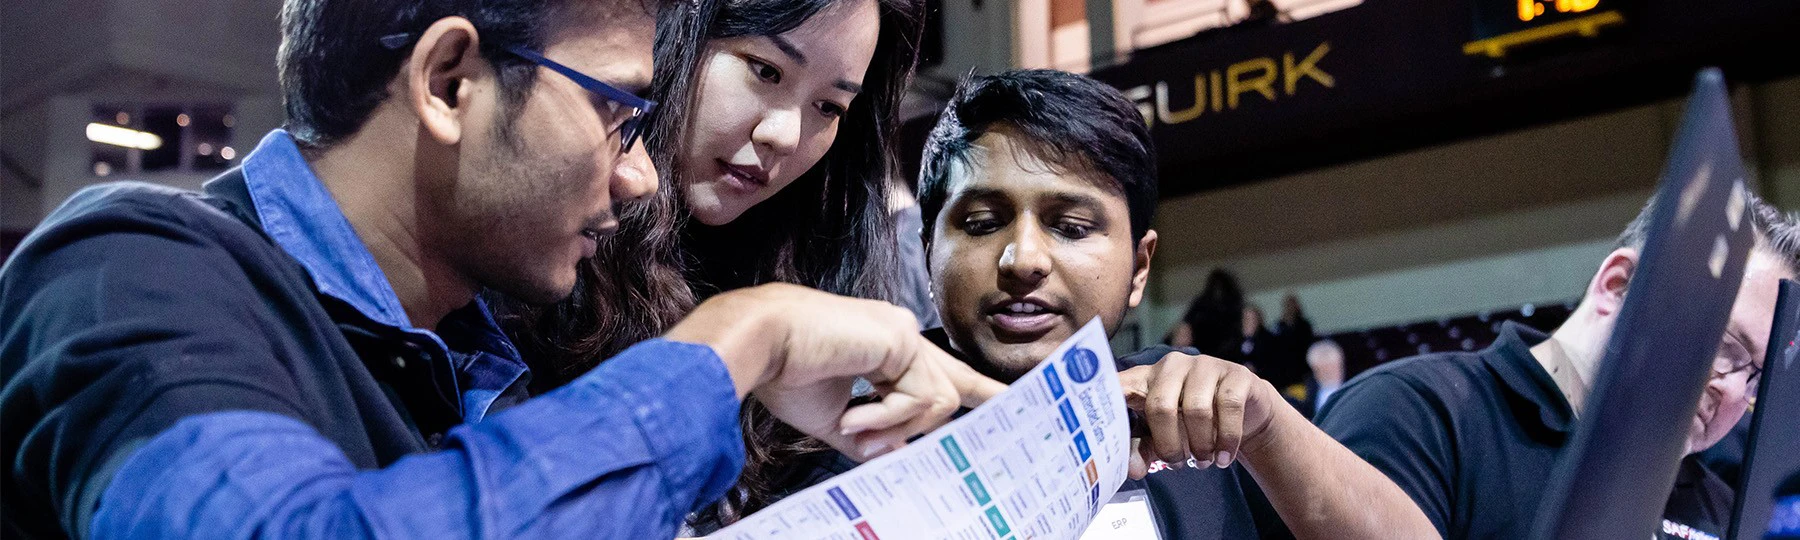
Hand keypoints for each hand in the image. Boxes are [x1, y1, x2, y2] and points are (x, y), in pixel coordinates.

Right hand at [666, 284, 1006, 459]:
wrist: (758, 343)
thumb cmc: (783, 373)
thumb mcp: (833, 416)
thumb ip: (870, 434)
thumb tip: (893, 458)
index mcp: (883, 346)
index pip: (940, 370)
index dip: (978, 388)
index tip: (1009, 402)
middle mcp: (898, 334)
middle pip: (949, 387)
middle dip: (930, 421)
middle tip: (922, 430)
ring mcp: (902, 333)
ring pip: (936, 401)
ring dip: (893, 427)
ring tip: (851, 427)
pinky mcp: (899, 338)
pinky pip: (917, 398)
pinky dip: (884, 418)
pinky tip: (851, 417)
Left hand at [1119, 352, 1279, 478]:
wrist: (1245, 413)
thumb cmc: (1193, 424)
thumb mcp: (1163, 437)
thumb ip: (1143, 451)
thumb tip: (1132, 470)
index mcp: (1144, 379)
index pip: (1120, 384)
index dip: (1105, 397)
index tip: (1093, 417)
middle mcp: (1171, 366)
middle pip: (1160, 406)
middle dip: (1169, 444)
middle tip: (1177, 463)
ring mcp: (1204, 366)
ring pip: (1196, 409)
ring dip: (1201, 446)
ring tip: (1203, 461)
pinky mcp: (1235, 374)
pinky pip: (1228, 407)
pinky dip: (1227, 439)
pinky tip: (1224, 457)